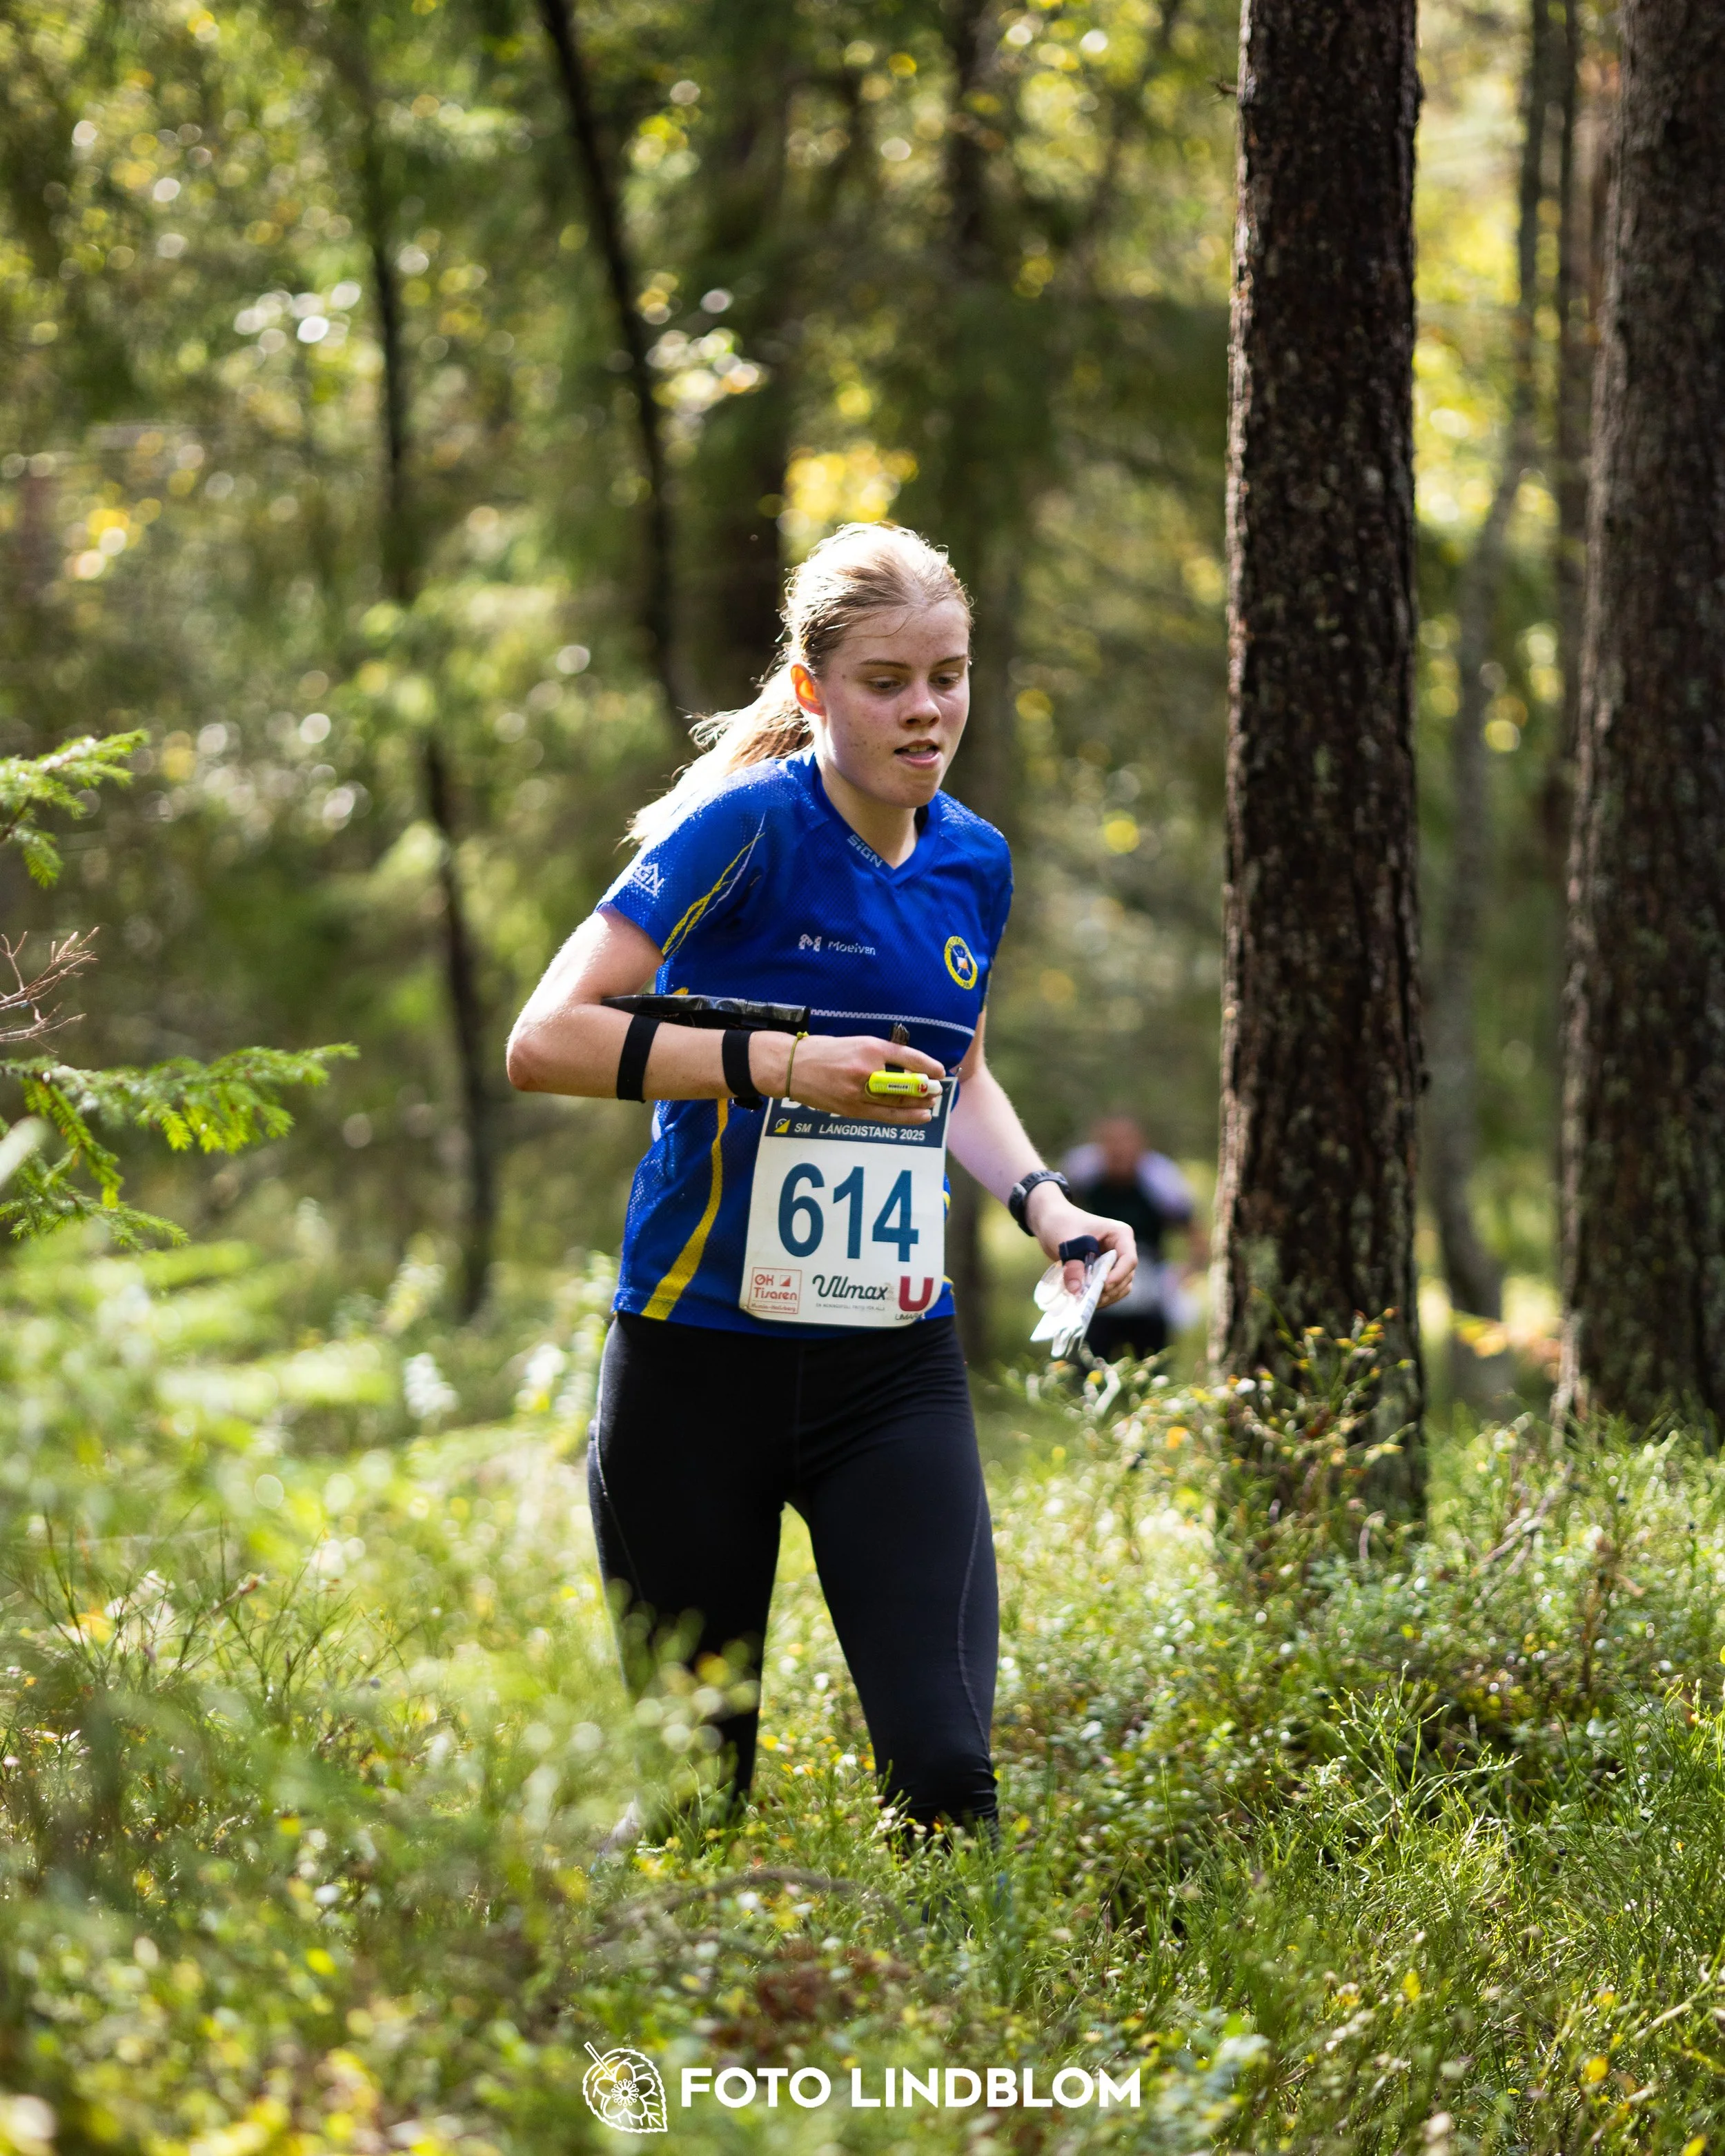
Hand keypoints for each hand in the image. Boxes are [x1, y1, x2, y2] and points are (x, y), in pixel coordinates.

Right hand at [762, 1031, 946, 1122]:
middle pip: (904, 1084)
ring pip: (896, 1103)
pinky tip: (918, 1116)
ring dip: (917, 1105)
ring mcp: (858, 1092)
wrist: (790, 1067)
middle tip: (937, 1091)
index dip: (927, 1065)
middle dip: (924, 1089)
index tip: (940, 1071)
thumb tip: (905, 1068)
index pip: (906, 1056)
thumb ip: (877, 1054)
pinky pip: (882, 1116)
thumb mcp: (854, 1043)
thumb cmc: (822, 1051)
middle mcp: (865, 1069)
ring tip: (931, 1105)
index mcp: (868, 1047)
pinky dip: (903, 1118)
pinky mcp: (850, 1109)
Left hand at [1025, 1184, 1138, 1306]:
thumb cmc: (1061, 1223)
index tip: (1103, 1286)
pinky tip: (1085, 1298)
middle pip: (1126, 1275)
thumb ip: (1073, 1265)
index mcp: (1120, 1234)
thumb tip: (1076, 1289)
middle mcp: (1122, 1248)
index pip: (1129, 1259)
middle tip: (1089, 1297)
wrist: (1050, 1221)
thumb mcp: (1067, 1242)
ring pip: (1120, 1285)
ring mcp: (1114, 1261)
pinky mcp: (1104, 1270)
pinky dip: (1101, 1296)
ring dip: (1106, 1296)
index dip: (1118, 1275)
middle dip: (1110, 1289)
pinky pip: (1110, 1289)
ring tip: (1086, 1299)